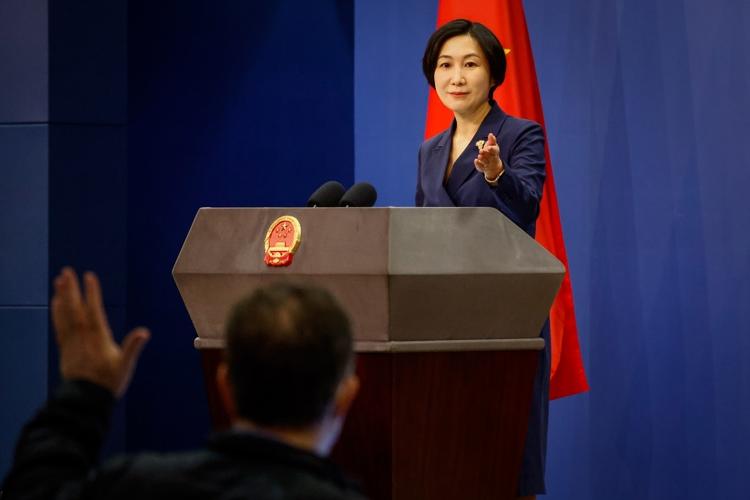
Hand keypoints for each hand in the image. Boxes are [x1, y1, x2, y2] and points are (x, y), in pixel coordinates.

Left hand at [51, 267, 149, 397]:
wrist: (86, 400)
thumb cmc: (109, 382)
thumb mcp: (125, 366)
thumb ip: (133, 347)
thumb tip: (144, 332)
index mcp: (98, 338)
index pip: (93, 310)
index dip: (91, 293)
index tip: (89, 276)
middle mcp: (82, 337)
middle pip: (75, 308)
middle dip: (71, 289)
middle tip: (67, 271)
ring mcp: (72, 342)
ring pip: (65, 315)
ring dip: (62, 297)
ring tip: (59, 281)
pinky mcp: (65, 348)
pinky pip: (60, 326)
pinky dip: (57, 312)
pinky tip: (56, 303)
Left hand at [474, 132, 503, 179]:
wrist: (494, 165)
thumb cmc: (492, 152)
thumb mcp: (493, 146)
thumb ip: (492, 140)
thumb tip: (490, 134)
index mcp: (495, 152)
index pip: (495, 151)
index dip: (492, 149)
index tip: (488, 148)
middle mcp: (493, 159)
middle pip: (490, 157)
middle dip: (486, 154)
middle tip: (481, 151)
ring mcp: (488, 164)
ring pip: (486, 162)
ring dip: (482, 159)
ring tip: (479, 155)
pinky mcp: (483, 168)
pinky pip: (481, 167)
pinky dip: (478, 164)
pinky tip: (475, 160)